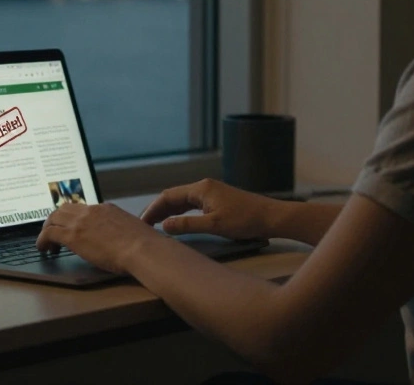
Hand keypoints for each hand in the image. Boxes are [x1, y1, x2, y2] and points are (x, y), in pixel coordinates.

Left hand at [36, 202, 164, 272]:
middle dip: (55, 220)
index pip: (82, 209)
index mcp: (106, 209)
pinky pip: (49, 233)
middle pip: (64, 209)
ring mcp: (81, 222)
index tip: (71, 227)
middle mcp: (91, 211)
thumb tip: (119, 239)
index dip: (73, 218)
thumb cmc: (143, 245)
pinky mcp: (72, 235)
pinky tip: (44, 249)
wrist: (141, 249)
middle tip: (52, 233)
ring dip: (47, 229)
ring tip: (46, 242)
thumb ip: (120, 230)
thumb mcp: (131, 231)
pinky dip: (42, 240)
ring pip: (53, 218)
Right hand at [140, 178, 278, 240]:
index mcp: (201, 189)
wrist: (272, 217)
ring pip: (183, 201)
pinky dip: (181, 213)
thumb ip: (187, 225)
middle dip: (157, 210)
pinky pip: (192, 204)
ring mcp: (211, 192)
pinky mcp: (218, 200)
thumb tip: (163, 226)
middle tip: (144, 226)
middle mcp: (204, 186)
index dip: (152, 209)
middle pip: (173, 196)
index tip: (141, 222)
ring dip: (168, 212)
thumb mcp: (214, 225)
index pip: (168, 196)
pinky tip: (177, 223)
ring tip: (155, 226)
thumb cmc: (245, 221)